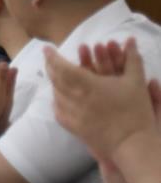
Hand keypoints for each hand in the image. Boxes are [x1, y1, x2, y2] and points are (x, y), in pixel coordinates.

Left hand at [46, 38, 158, 160]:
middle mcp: (72, 97)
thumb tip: (131, 39)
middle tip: (51, 60)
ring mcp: (70, 113)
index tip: (47, 48)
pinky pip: (58, 109)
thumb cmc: (134, 110)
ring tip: (56, 76)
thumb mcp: (136, 82)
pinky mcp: (71, 126)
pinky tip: (61, 97)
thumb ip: (132, 59)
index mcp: (85, 83)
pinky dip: (58, 100)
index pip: (60, 65)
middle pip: (54, 78)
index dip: (52, 55)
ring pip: (55, 93)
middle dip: (51, 66)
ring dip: (55, 82)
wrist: (131, 143)